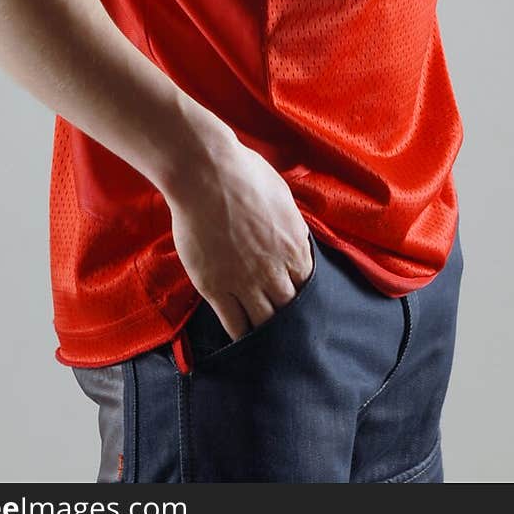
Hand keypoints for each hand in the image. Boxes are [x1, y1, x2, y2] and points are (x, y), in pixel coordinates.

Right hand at [166, 138, 313, 342]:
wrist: (206, 175)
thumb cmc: (244, 173)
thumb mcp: (281, 194)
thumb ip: (291, 222)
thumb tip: (297, 235)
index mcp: (294, 246)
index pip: (307, 285)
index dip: (302, 294)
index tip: (295, 299)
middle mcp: (274, 269)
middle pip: (288, 308)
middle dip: (288, 318)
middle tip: (284, 326)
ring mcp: (245, 281)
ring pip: (263, 322)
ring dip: (266, 331)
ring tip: (265, 341)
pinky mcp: (216, 288)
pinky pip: (233, 323)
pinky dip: (240, 335)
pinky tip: (241, 340)